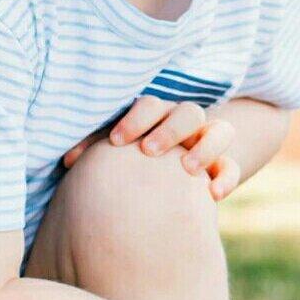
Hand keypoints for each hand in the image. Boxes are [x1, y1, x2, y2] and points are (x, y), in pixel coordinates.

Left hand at [62, 98, 238, 199]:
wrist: (161, 180)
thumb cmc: (128, 163)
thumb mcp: (115, 152)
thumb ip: (95, 150)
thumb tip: (68, 160)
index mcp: (157, 116)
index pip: (152, 105)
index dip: (136, 119)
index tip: (117, 142)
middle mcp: (185, 125)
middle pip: (188, 112)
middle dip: (170, 129)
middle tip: (149, 151)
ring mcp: (206, 144)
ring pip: (220, 131)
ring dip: (204, 147)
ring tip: (186, 168)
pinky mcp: (220, 168)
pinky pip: (232, 167)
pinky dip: (226, 177)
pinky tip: (213, 195)